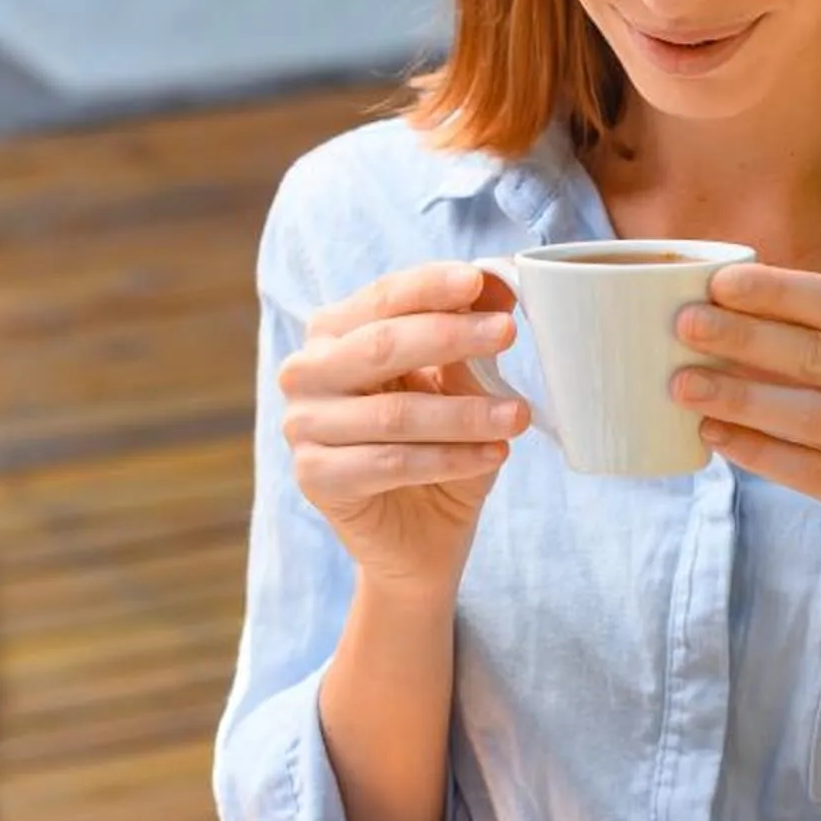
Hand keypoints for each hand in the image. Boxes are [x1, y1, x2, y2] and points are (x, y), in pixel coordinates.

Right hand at [281, 264, 529, 596]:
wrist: (420, 539)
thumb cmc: (440, 449)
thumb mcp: (461, 387)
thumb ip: (468, 337)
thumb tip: (499, 282)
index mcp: (335, 333)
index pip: (382, 298)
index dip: (431, 286)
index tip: (481, 281)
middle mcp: (307, 372)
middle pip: (379, 346)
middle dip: (450, 336)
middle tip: (508, 334)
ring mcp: (303, 426)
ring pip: (393, 413)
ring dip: (464, 413)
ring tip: (517, 415)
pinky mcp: (315, 478)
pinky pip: (391, 463)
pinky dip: (449, 459)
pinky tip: (493, 455)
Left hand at [671, 266, 820, 601]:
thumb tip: (727, 307)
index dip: (778, 292)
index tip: (718, 283)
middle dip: (746, 336)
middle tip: (685, 325)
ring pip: (813, 415)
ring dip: (741, 396)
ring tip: (683, 385)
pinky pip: (811, 470)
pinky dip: (757, 451)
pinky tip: (715, 436)